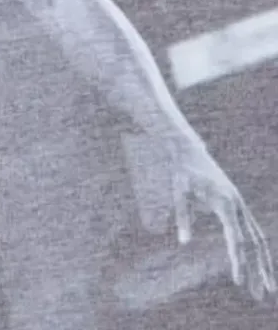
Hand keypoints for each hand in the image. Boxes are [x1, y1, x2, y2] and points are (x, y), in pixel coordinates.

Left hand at [172, 137, 275, 299]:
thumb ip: (182, 215)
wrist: (188, 151)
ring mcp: (240, 206)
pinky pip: (253, 232)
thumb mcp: (178, 191)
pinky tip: (259, 265)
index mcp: (226, 204)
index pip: (237, 240)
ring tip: (267, 288)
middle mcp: (238, 206)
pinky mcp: (237, 206)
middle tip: (262, 295)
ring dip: (263, 264)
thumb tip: (184, 242)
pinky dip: (259, 250)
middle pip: (255, 243)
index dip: (239, 261)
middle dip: (260, 270)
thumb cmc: (182, 172)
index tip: (239, 282)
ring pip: (258, 239)